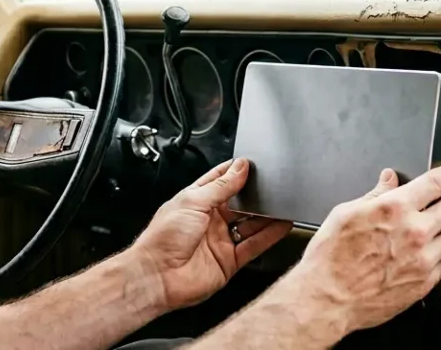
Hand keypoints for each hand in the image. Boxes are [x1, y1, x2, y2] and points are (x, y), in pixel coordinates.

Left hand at [130, 158, 291, 309]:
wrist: (157, 276)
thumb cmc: (162, 239)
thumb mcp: (193, 201)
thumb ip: (221, 186)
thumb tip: (240, 168)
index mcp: (195, 202)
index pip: (220, 181)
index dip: (236, 172)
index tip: (253, 164)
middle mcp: (209, 221)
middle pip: (240, 204)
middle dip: (256, 195)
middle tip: (273, 184)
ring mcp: (220, 241)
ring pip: (250, 224)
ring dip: (267, 215)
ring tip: (283, 203)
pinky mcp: (229, 261)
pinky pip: (254, 245)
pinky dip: (270, 236)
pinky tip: (281, 225)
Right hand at [283, 164, 440, 334]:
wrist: (327, 300)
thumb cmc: (330, 258)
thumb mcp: (345, 213)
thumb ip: (375, 194)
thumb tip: (389, 180)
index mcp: (395, 209)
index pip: (437, 182)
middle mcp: (415, 232)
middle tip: (437, 206)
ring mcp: (423, 260)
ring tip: (426, 235)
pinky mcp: (424, 283)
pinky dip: (434, 259)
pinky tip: (416, 258)